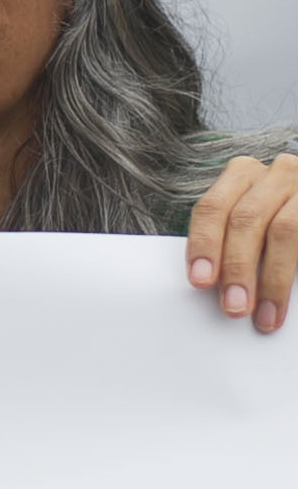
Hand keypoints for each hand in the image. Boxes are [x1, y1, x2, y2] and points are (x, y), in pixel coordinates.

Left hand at [185, 153, 297, 334]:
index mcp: (245, 174)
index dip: (203, 244)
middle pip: (245, 219)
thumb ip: (238, 238)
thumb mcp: (258, 217)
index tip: (199, 281)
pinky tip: (293, 300)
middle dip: (237, 267)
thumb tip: (217, 284)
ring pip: (284, 230)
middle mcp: (276, 174)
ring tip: (265, 314)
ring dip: (272, 278)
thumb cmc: (286, 217)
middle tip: (234, 306)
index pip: (212, 207)